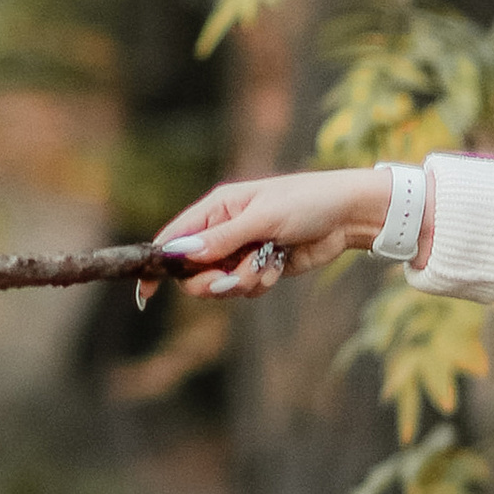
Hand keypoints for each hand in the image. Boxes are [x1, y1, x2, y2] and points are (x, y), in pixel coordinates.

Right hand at [148, 168, 390, 301]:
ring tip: (266, 263)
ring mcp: (242, 251)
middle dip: (210, 282)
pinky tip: (279, 265)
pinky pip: (246, 288)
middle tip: (228, 280)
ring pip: (221, 284)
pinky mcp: (260, 267)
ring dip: (243, 281)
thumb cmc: (305, 202)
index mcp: (217, 209)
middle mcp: (224, 231)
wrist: (346, 216)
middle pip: (194, 271)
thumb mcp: (262, 218)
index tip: (147, 291)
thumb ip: (223, 238)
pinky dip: (260, 282)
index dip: (159, 265)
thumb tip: (183, 252)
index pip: (175, 238)